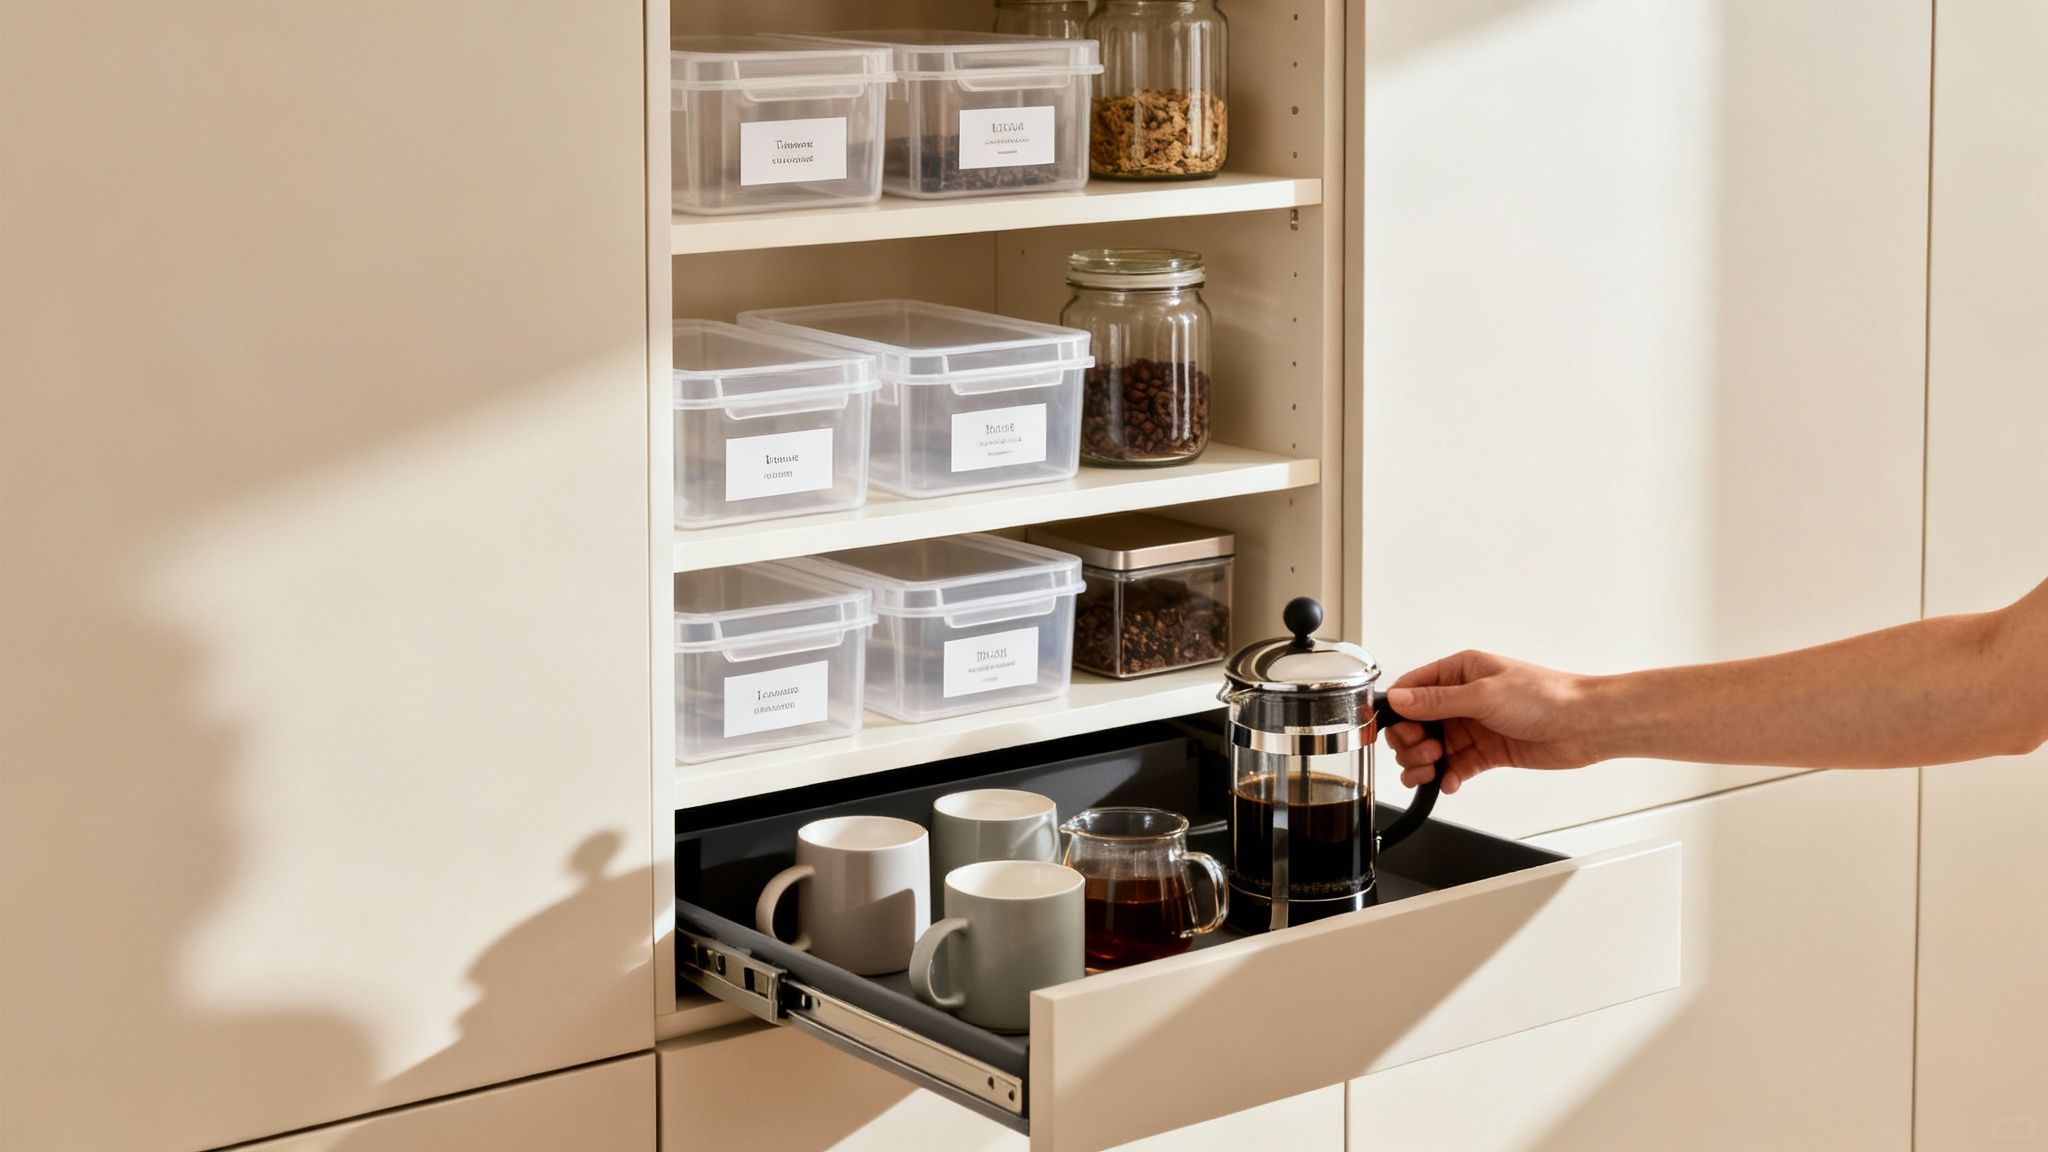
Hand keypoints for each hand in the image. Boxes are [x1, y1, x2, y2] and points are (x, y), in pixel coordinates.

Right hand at [1383, 650, 1605, 794]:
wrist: (1585, 725)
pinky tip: (1450, 782)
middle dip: (1411, 744)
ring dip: (1424, 764)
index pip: (1411, 690)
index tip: (1402, 733)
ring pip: (1431, 749)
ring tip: (1434, 771)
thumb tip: (1398, 700)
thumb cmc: (1546, 697)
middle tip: (1426, 754)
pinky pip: (1454, 767)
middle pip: (1415, 724)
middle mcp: (1462, 698)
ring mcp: (1473, 726)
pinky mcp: (1486, 752)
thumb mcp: (1484, 695)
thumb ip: (1436, 701)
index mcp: (1459, 672)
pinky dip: (1446, 778)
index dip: (1399, 714)